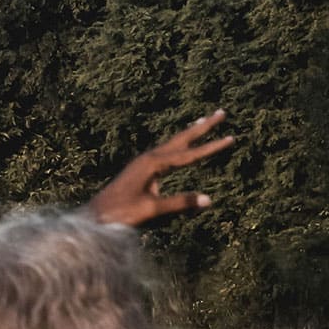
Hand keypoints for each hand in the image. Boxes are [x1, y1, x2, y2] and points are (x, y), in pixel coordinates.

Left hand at [87, 110, 233, 227]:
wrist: (96, 215)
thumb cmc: (121, 213)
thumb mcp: (152, 209)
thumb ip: (180, 203)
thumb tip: (209, 200)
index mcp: (153, 163)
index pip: (190, 154)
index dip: (212, 147)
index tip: (231, 138)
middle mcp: (149, 157)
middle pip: (182, 138)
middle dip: (203, 126)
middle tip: (222, 112)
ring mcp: (143, 162)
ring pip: (173, 143)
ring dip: (191, 132)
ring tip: (205, 121)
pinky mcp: (140, 169)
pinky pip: (165, 152)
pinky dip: (178, 145)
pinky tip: (180, 146)